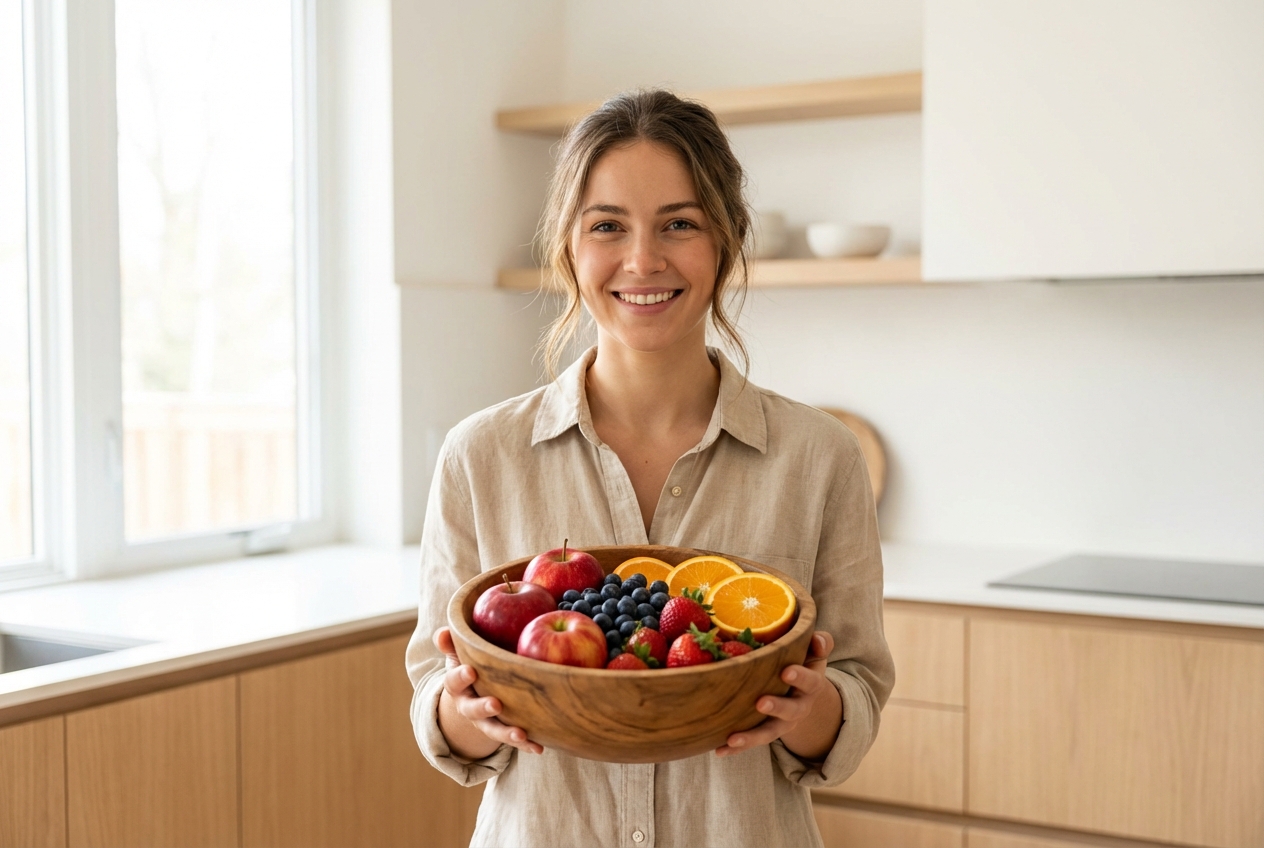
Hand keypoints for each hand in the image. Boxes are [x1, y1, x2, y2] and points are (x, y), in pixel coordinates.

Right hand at [434, 627, 542, 755]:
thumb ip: (452, 645)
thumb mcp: (459, 656)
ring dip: (506, 733)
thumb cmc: (471, 668)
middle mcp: (469, 707)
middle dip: (483, 708)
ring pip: (493, 729)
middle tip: (495, 704)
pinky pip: (514, 740)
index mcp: (458, 687)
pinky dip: (526, 744)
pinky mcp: (503, 730)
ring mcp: (486, 722)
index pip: (454, 682)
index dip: (461, 677)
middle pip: (472, 710)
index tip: (470, 670)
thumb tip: (442, 632)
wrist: (475, 695)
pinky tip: (538, 747)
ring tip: (520, 734)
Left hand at [715, 631, 841, 759]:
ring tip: (733, 738)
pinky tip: (719, 750)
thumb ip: (820, 643)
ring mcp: (782, 724)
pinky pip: (751, 742)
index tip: (786, 671)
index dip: (801, 677)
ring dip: (751, 737)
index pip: (811, 682)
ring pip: (769, 733)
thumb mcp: (814, 652)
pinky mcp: (765, 733)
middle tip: (761, 703)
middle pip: (791, 711)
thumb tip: (816, 639)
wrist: (802, 693)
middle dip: (777, 707)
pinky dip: (736, 748)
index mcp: (811, 686)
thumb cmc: (803, 663)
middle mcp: (798, 707)